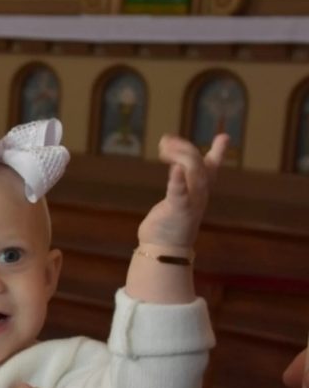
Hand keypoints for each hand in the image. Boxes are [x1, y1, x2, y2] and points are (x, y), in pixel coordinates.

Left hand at [137, 133, 227, 249]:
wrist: (164, 250)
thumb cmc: (169, 223)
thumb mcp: (178, 198)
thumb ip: (180, 181)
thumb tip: (178, 164)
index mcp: (199, 191)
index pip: (212, 168)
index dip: (218, 152)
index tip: (224, 137)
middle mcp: (199, 195)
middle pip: (200, 166)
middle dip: (185, 149)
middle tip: (165, 141)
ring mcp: (190, 203)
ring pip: (195, 175)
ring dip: (181, 157)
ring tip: (164, 147)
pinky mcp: (177, 211)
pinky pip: (180, 193)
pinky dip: (178, 180)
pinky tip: (175, 167)